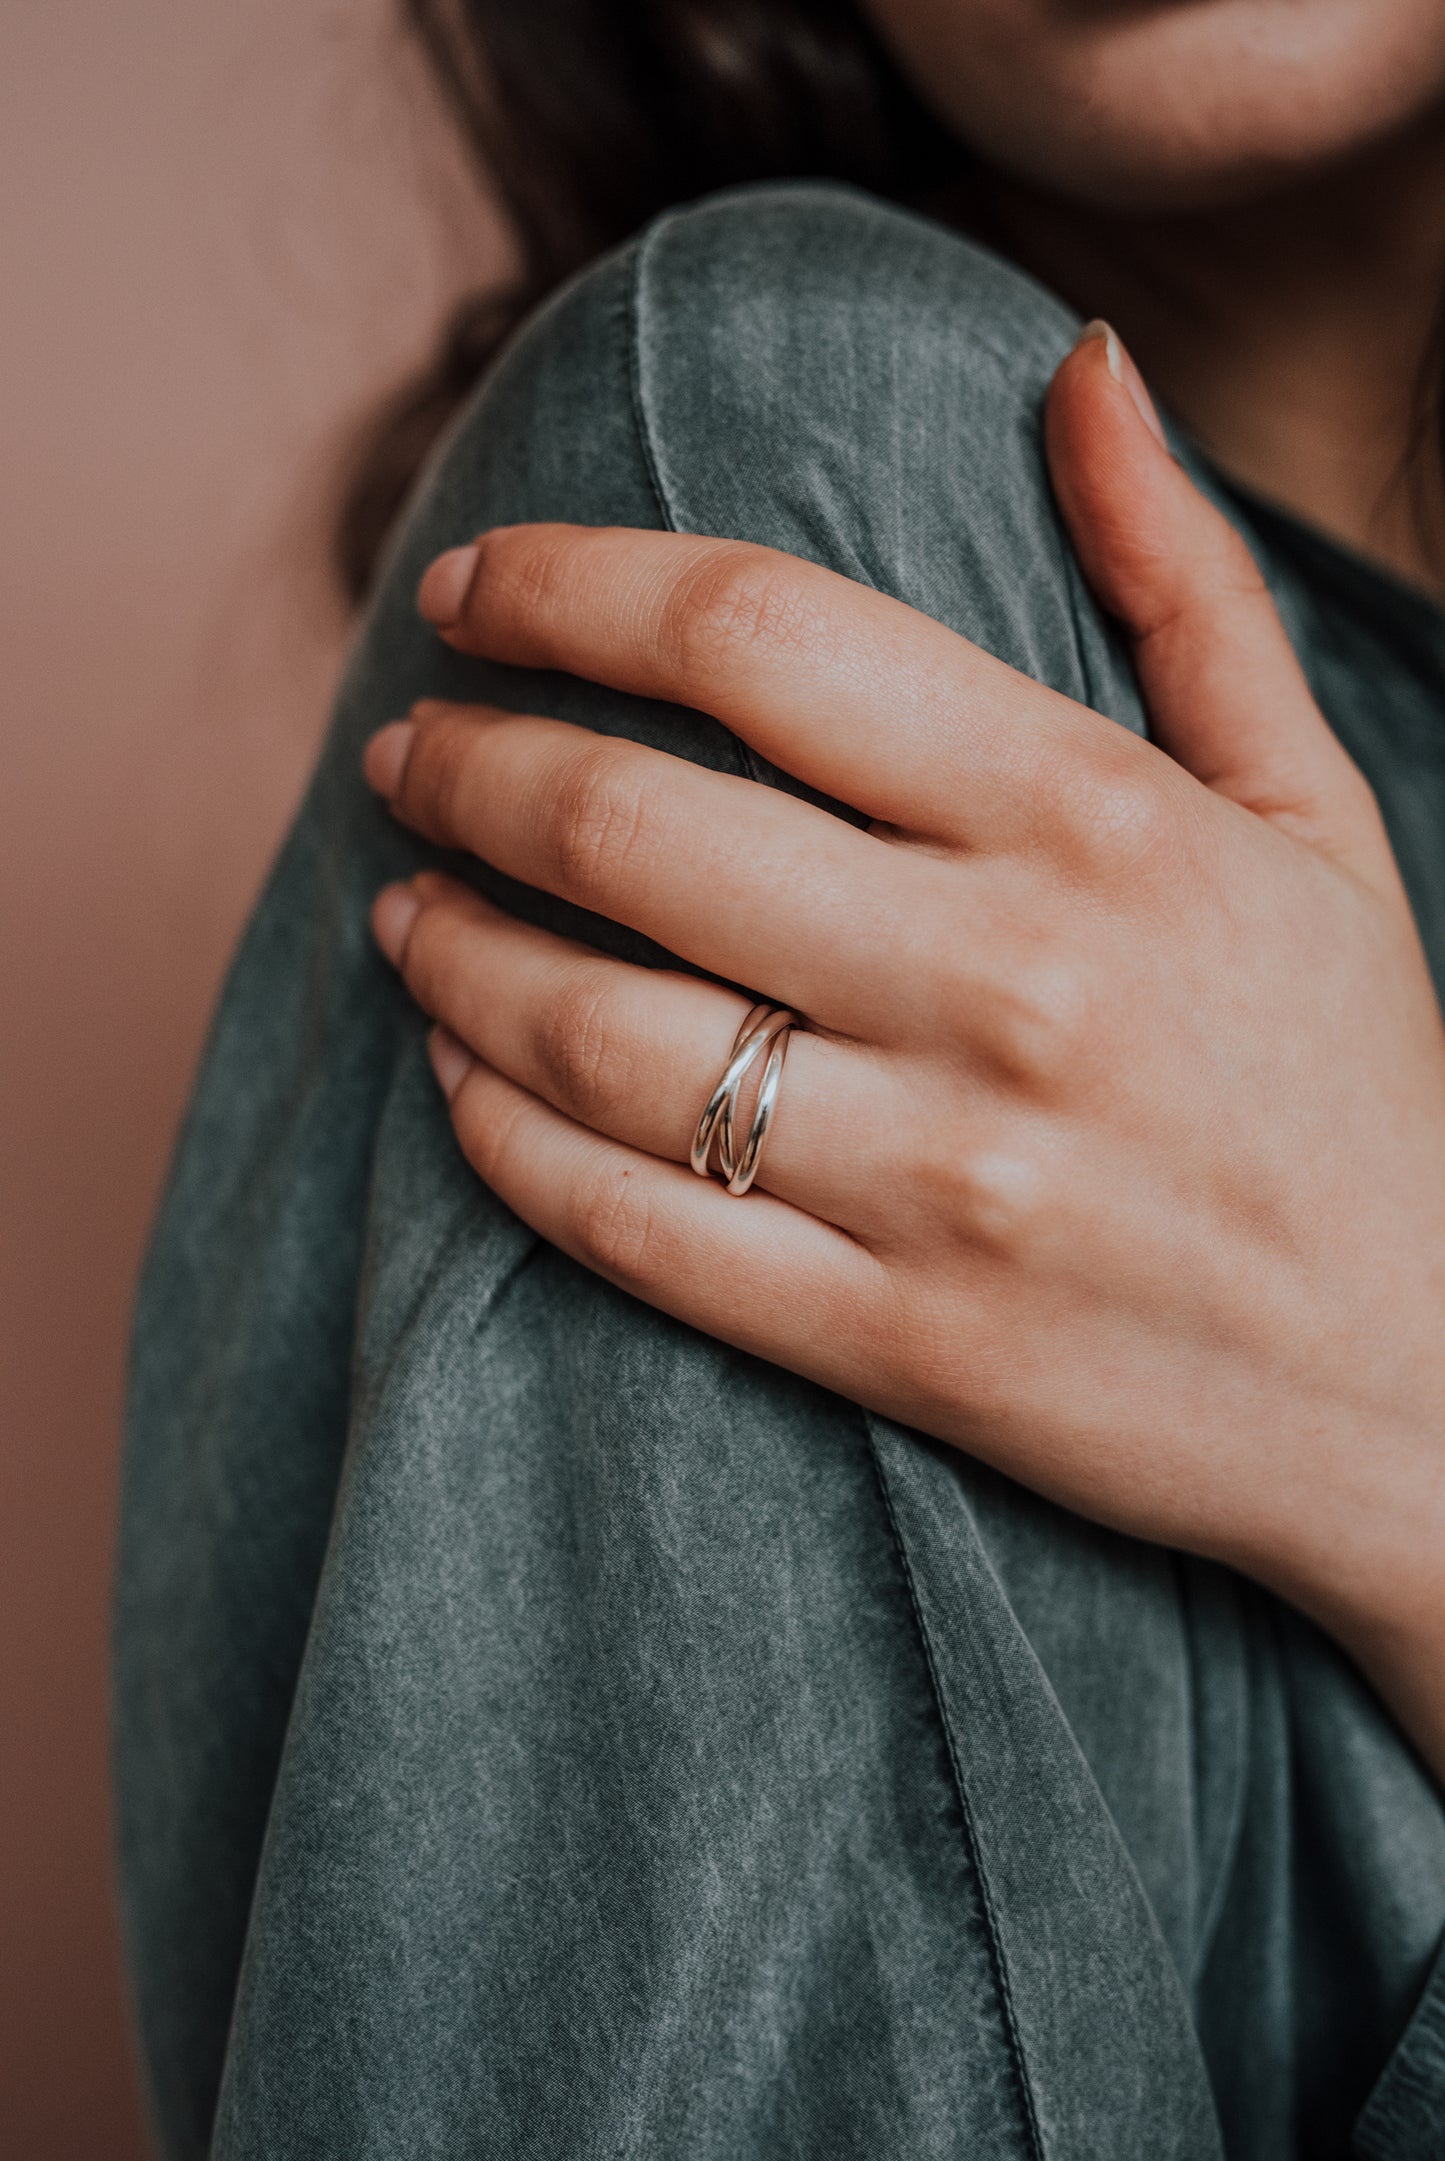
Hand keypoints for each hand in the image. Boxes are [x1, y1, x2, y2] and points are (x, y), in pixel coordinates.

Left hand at [364, 326, 1444, 1773]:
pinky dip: (503, 1142)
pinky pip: (632, 1226)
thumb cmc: (1358, 1088)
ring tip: (402, 912)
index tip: (472, 591)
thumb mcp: (1314, 813)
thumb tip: (1077, 364)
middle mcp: (1010, 985)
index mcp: (1101, 820)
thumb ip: (1186, 582)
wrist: (1428, 1401)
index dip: (567, 589)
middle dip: (464, 766)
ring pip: (593, 1034)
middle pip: (628, 822)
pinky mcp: (900, 1342)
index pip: (757, 637)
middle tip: (406, 753)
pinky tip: (461, 1083)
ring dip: (450, 954)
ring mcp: (946, 1179)